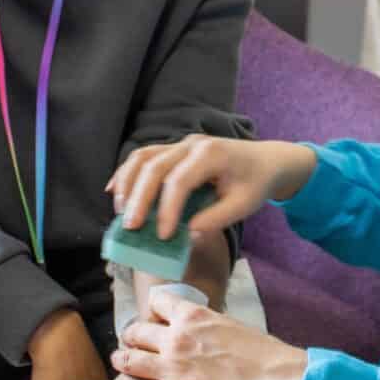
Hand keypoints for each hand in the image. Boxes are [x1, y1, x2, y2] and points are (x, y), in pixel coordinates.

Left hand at [77, 290, 307, 379]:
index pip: (155, 303)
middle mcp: (177, 337)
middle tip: (138, 348)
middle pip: (137, 332)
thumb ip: (205, 325)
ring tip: (123, 363)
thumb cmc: (264, 355)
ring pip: (130, 360)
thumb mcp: (231, 325)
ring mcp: (173, 369)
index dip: (152, 312)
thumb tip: (196, 328)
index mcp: (193, 315)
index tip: (155, 320)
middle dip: (134, 339)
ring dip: (123, 360)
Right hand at [108, 135, 315, 239]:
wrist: (265, 161)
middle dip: (139, 198)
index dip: (168, 209)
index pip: (180, 181)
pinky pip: (144, 156)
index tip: (163, 235)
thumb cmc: (255, 183)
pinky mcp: (173, 150)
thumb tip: (188, 233)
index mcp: (211, 155)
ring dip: (128, 184)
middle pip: (154, 166)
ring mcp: (180, 144)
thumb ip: (217, 218)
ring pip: (143, 157)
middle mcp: (191, 144)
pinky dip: (127, 173)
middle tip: (131, 228)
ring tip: (120, 213)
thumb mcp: (244, 205)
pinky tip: (114, 191)